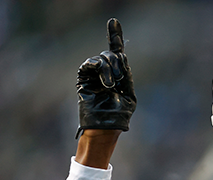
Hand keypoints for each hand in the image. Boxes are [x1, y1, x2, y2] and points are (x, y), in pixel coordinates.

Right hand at [75, 18, 135, 137]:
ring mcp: (93, 74)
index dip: (114, 36)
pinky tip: (106, 82)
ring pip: (104, 58)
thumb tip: (121, 56)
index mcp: (117, 75)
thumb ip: (126, 75)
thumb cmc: (118, 115)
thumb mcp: (129, 94)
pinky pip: (91, 63)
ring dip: (111, 69)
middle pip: (112, 54)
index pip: (116, 52)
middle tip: (120, 80)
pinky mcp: (84, 77)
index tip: (113, 21)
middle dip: (119, 64)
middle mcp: (105, 72)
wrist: (106, 126)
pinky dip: (101, 68)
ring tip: (111, 85)